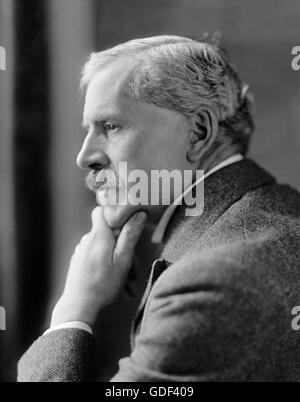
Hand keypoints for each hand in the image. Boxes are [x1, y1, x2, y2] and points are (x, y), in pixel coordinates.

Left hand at [51, 207, 146, 326]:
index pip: (100, 210)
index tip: (125, 224)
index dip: (113, 214)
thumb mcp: (123, 260)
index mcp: (98, 236)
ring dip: (117, 260)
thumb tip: (138, 215)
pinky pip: (96, 257)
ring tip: (126, 282)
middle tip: (133, 269)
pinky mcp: (79, 261)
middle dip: (122, 247)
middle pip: (107, 233)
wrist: (78, 306)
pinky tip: (114, 283)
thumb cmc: (102, 285)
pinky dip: (107, 267)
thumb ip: (130, 236)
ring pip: (103, 247)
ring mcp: (81, 251)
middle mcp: (87, 240)